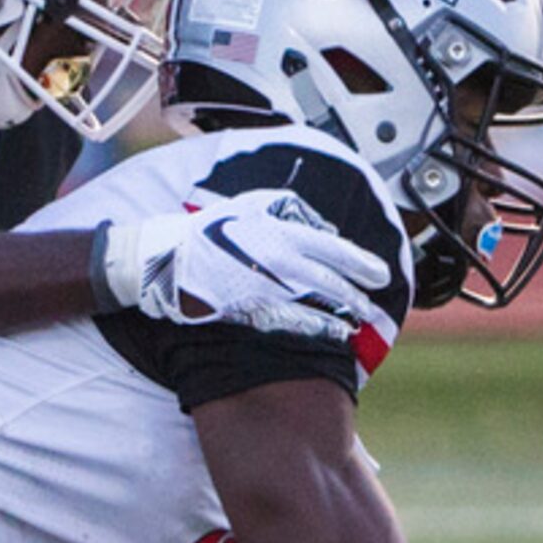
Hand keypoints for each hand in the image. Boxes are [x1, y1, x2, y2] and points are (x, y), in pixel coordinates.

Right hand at [96, 195, 391, 335]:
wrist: (163, 258)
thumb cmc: (204, 230)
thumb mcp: (246, 206)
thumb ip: (284, 209)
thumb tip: (318, 221)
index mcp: (277, 230)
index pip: (330, 248)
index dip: (359, 262)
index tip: (380, 273)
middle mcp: (275, 258)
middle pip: (329, 279)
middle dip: (357, 293)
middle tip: (376, 304)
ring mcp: (263, 285)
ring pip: (313, 303)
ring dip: (340, 314)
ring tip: (358, 324)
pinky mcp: (248, 308)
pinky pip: (290, 322)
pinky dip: (314, 329)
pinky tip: (332, 335)